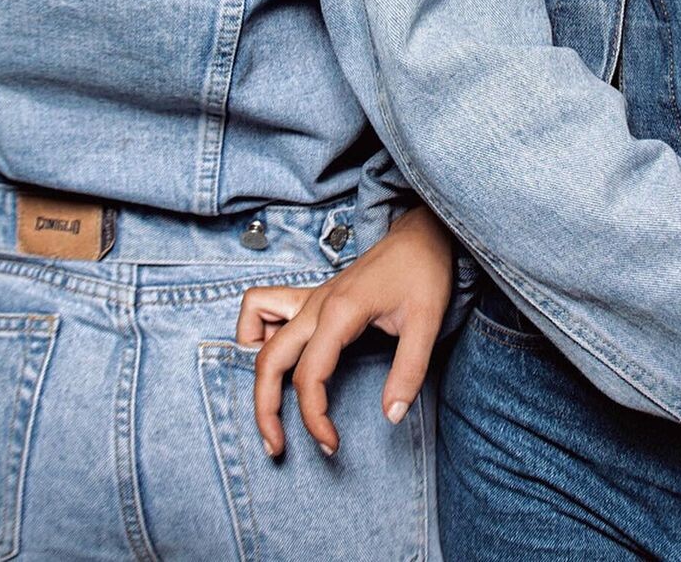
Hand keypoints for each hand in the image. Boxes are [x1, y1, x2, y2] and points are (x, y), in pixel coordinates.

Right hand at [237, 205, 453, 457]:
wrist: (422, 234)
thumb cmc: (424, 272)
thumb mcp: (427, 323)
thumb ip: (409, 371)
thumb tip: (390, 416)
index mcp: (339, 313)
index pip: (308, 377)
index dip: (313, 418)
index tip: (331, 444)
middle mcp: (315, 305)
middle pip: (268, 360)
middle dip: (264, 409)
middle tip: (276, 446)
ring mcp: (310, 298)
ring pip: (256, 328)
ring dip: (253, 366)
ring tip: (270, 400)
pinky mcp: (313, 296)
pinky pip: (264, 306)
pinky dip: (257, 331)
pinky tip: (279, 353)